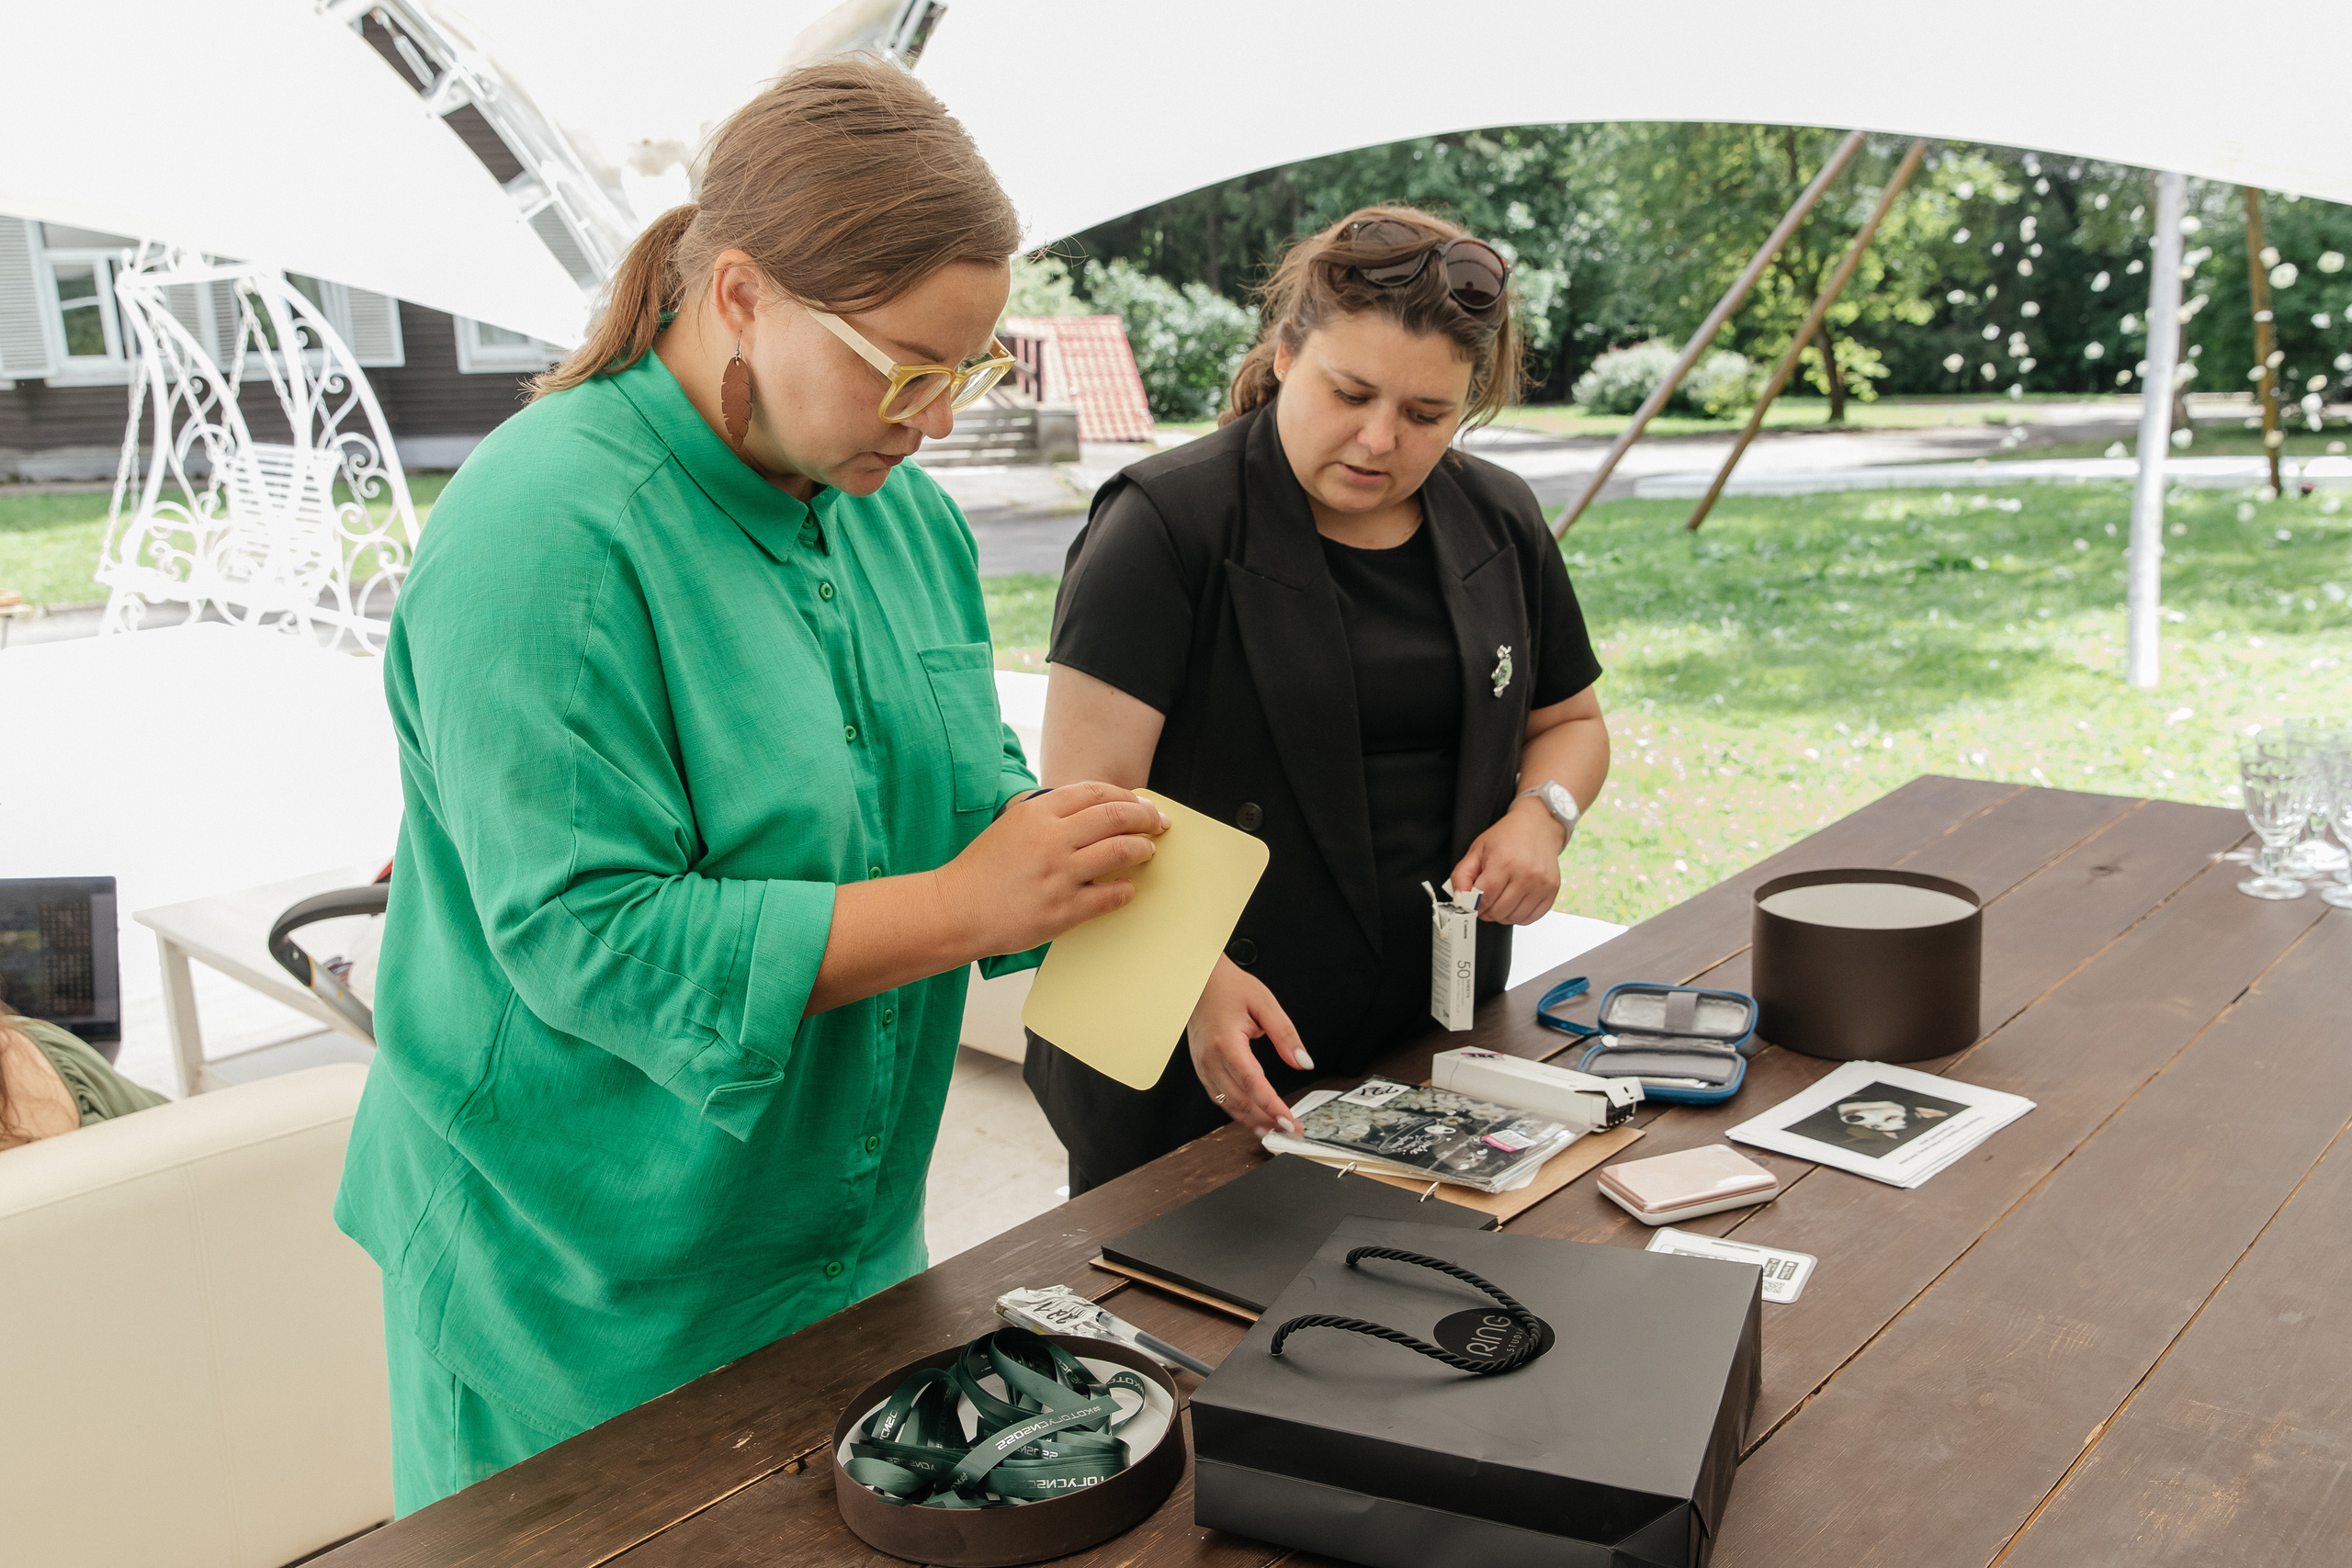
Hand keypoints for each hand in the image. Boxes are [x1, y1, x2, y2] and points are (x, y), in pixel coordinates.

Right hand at [934, 781, 1166, 955]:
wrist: (953, 910)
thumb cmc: (981, 870)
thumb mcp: (1011, 825)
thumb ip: (1048, 814)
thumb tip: (1093, 812)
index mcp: (1036, 813)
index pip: (1095, 792)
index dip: (1126, 797)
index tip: (1141, 804)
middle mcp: (1050, 839)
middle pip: (1115, 817)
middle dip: (1145, 817)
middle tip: (1159, 823)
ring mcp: (1058, 875)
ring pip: (1119, 851)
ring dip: (1141, 849)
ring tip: (1147, 851)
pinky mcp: (1062, 910)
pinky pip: (1109, 896)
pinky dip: (1125, 889)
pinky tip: (1128, 887)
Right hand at [1186, 956, 1310, 1135]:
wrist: (1199, 979)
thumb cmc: (1229, 987)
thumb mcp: (1265, 1003)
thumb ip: (1285, 1035)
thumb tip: (1303, 1061)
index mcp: (1226, 1042)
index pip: (1252, 1083)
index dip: (1272, 1106)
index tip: (1289, 1121)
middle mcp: (1210, 1058)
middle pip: (1240, 1100)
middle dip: (1267, 1120)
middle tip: (1290, 1131)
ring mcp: (1202, 1065)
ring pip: (1227, 1104)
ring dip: (1252, 1120)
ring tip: (1274, 1131)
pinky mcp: (1201, 1067)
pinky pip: (1218, 1097)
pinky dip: (1236, 1111)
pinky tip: (1252, 1117)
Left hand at [1449, 798, 1566, 925]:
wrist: (1537, 826)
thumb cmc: (1506, 837)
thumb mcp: (1477, 849)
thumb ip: (1462, 874)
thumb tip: (1459, 899)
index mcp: (1504, 862)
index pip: (1484, 898)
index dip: (1473, 905)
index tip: (1471, 903)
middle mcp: (1526, 874)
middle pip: (1498, 911)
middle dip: (1486, 911)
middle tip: (1484, 902)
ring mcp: (1541, 884)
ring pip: (1514, 918)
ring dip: (1502, 915)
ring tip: (1499, 900)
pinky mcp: (1552, 891)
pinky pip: (1531, 918)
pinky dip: (1519, 916)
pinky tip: (1514, 903)